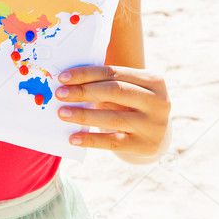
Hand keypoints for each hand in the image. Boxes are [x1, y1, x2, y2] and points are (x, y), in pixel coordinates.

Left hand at [54, 64, 170, 160]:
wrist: (156, 136)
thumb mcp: (128, 90)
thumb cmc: (133, 106)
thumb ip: (107, 85)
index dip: (86, 74)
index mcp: (153, 80)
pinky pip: (113, 142)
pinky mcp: (145, 146)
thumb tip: (69, 83)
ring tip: (62, 113)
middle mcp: (158, 101)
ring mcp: (153, 125)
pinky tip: (73, 138)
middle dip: (83, 92)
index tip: (63, 77)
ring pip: (113, 118)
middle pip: (115, 92)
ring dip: (83, 115)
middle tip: (60, 94)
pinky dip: (91, 139)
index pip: (113, 73)